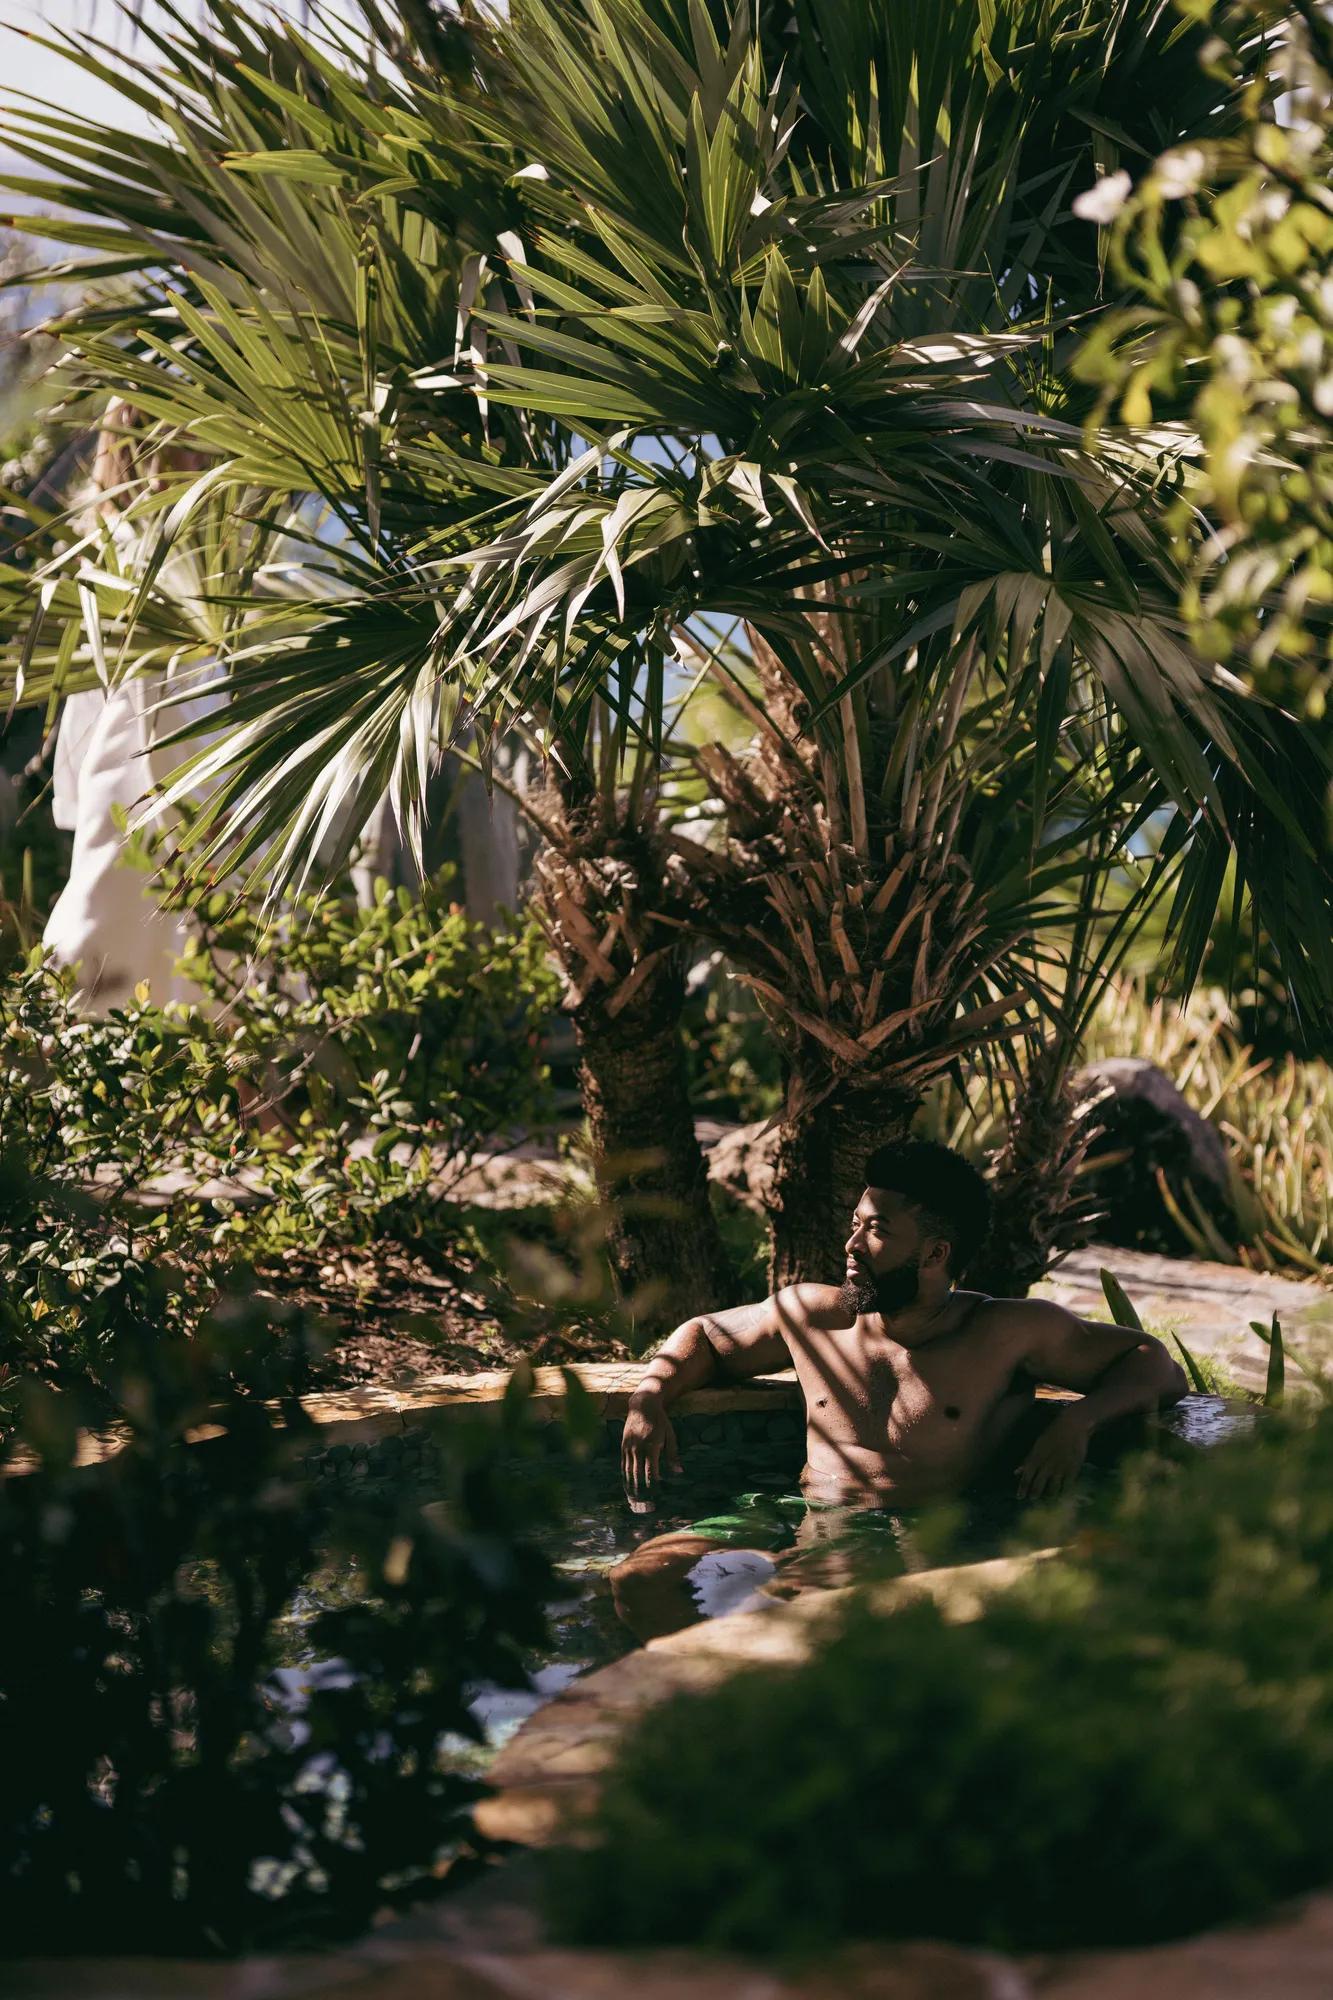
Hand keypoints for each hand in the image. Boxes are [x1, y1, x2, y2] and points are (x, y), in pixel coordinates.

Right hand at [621, 1393, 681, 1512]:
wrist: (642, 1403)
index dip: (652, 1488)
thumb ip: (673, 1454)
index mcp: (651, 1446)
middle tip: (644, 1509)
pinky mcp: (623, 1446)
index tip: (656, 1500)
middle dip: (641, 1494)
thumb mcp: (670, 1435)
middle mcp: (637, 1448)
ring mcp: (628, 1448)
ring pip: (628, 1473)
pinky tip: (627, 1490)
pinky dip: (625, 1479)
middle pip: (637, 1477)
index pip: (650, 1473)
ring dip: (631, 1491)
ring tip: (634, 1505)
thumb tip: (679, 1473)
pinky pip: (623, 1466)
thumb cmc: (660, 1420)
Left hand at [1016, 1408, 1090, 1501]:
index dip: (1022, 1488)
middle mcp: (1047, 1465)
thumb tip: (1016, 1472)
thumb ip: (1027, 1460)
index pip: (1026, 1477)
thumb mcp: (1038, 1445)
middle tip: (1033, 1500)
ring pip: (1052, 1489)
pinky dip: (1064, 1492)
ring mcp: (1060, 1469)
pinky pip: (1067, 1486)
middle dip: (1034, 1494)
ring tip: (1047, 1500)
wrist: (1073, 1426)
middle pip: (1038, 1485)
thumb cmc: (1053, 1433)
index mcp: (1036, 1457)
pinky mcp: (1073, 1470)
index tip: (1020, 1497)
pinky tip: (1062, 1497)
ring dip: (1049, 1496)